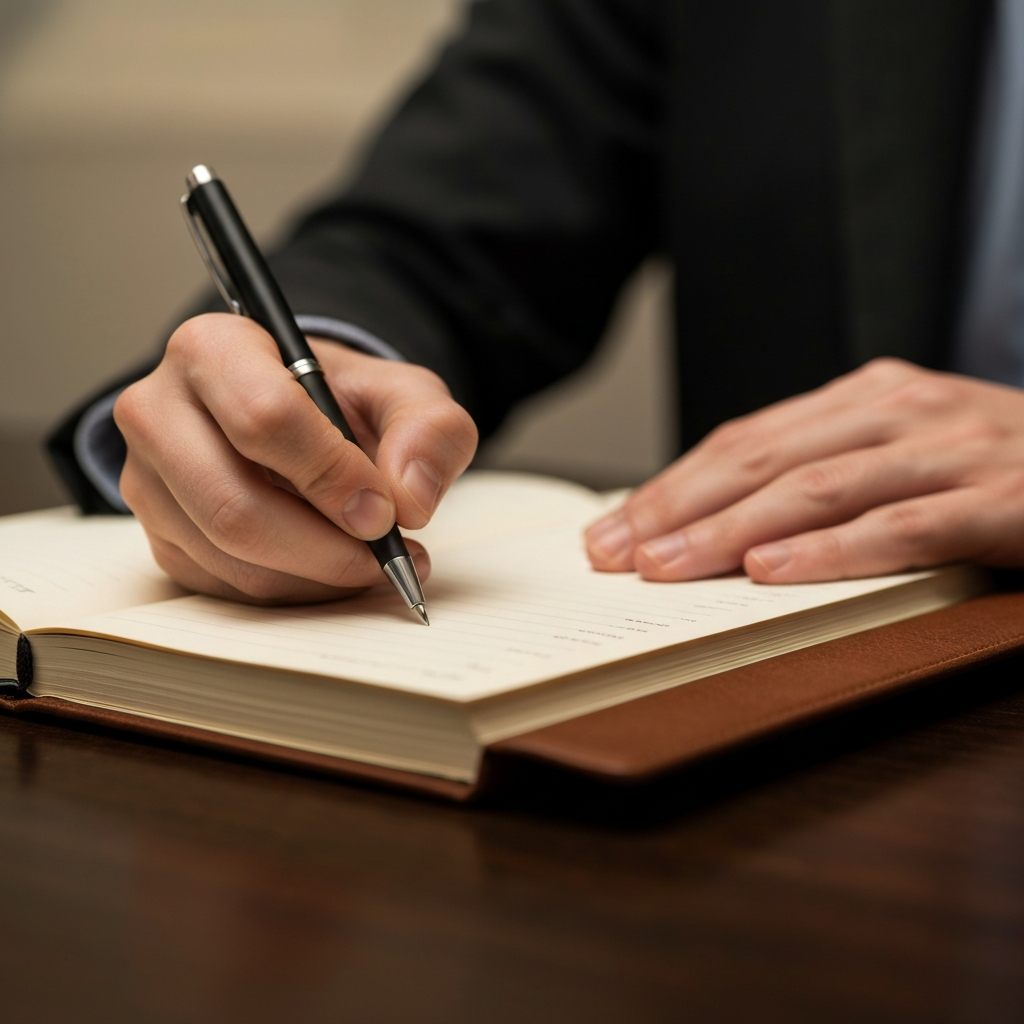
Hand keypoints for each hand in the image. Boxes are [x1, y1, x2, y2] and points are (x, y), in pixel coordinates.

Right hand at [115, 314, 477, 602]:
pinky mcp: (159, 536)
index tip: (384, 511)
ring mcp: (148, 480)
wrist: (296, 419)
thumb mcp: (402, 394)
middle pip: (235, 506)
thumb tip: (410, 498)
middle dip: (326, 548)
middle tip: (386, 557)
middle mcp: (158, 412)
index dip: (333, 476)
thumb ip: (428, 430)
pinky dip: (293, 593)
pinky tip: (334, 573)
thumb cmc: (341, 400)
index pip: (264, 419)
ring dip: (316, 578)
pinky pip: (225, 588)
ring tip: (374, 565)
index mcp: (213, 348)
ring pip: (230, 557)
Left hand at [586, 358, 1023, 582]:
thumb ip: (824, 475)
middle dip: (677, 510)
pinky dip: (833, 551)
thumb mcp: (901, 455)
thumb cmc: (998, 468)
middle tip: (614, 554)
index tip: (612, 529)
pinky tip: (773, 573)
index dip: (671, 486)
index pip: (744, 442)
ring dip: (730, 532)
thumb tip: (720, 526)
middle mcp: (900, 410)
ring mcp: (952, 448)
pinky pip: (904, 527)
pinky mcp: (1005, 497)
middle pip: (762, 462)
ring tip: (666, 568)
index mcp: (866, 398)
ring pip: (817, 489)